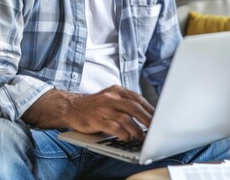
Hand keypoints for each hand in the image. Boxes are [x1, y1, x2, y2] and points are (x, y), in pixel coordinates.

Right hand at [22, 85, 153, 140]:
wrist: (70, 108)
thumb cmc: (95, 106)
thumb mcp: (111, 99)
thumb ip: (126, 104)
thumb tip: (147, 115)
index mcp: (117, 90)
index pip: (138, 99)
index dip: (150, 110)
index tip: (159, 119)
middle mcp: (111, 97)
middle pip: (135, 107)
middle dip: (148, 119)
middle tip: (155, 129)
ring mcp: (103, 108)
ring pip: (126, 118)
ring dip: (136, 129)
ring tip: (141, 137)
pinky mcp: (96, 119)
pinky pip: (113, 127)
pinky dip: (122, 133)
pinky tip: (127, 138)